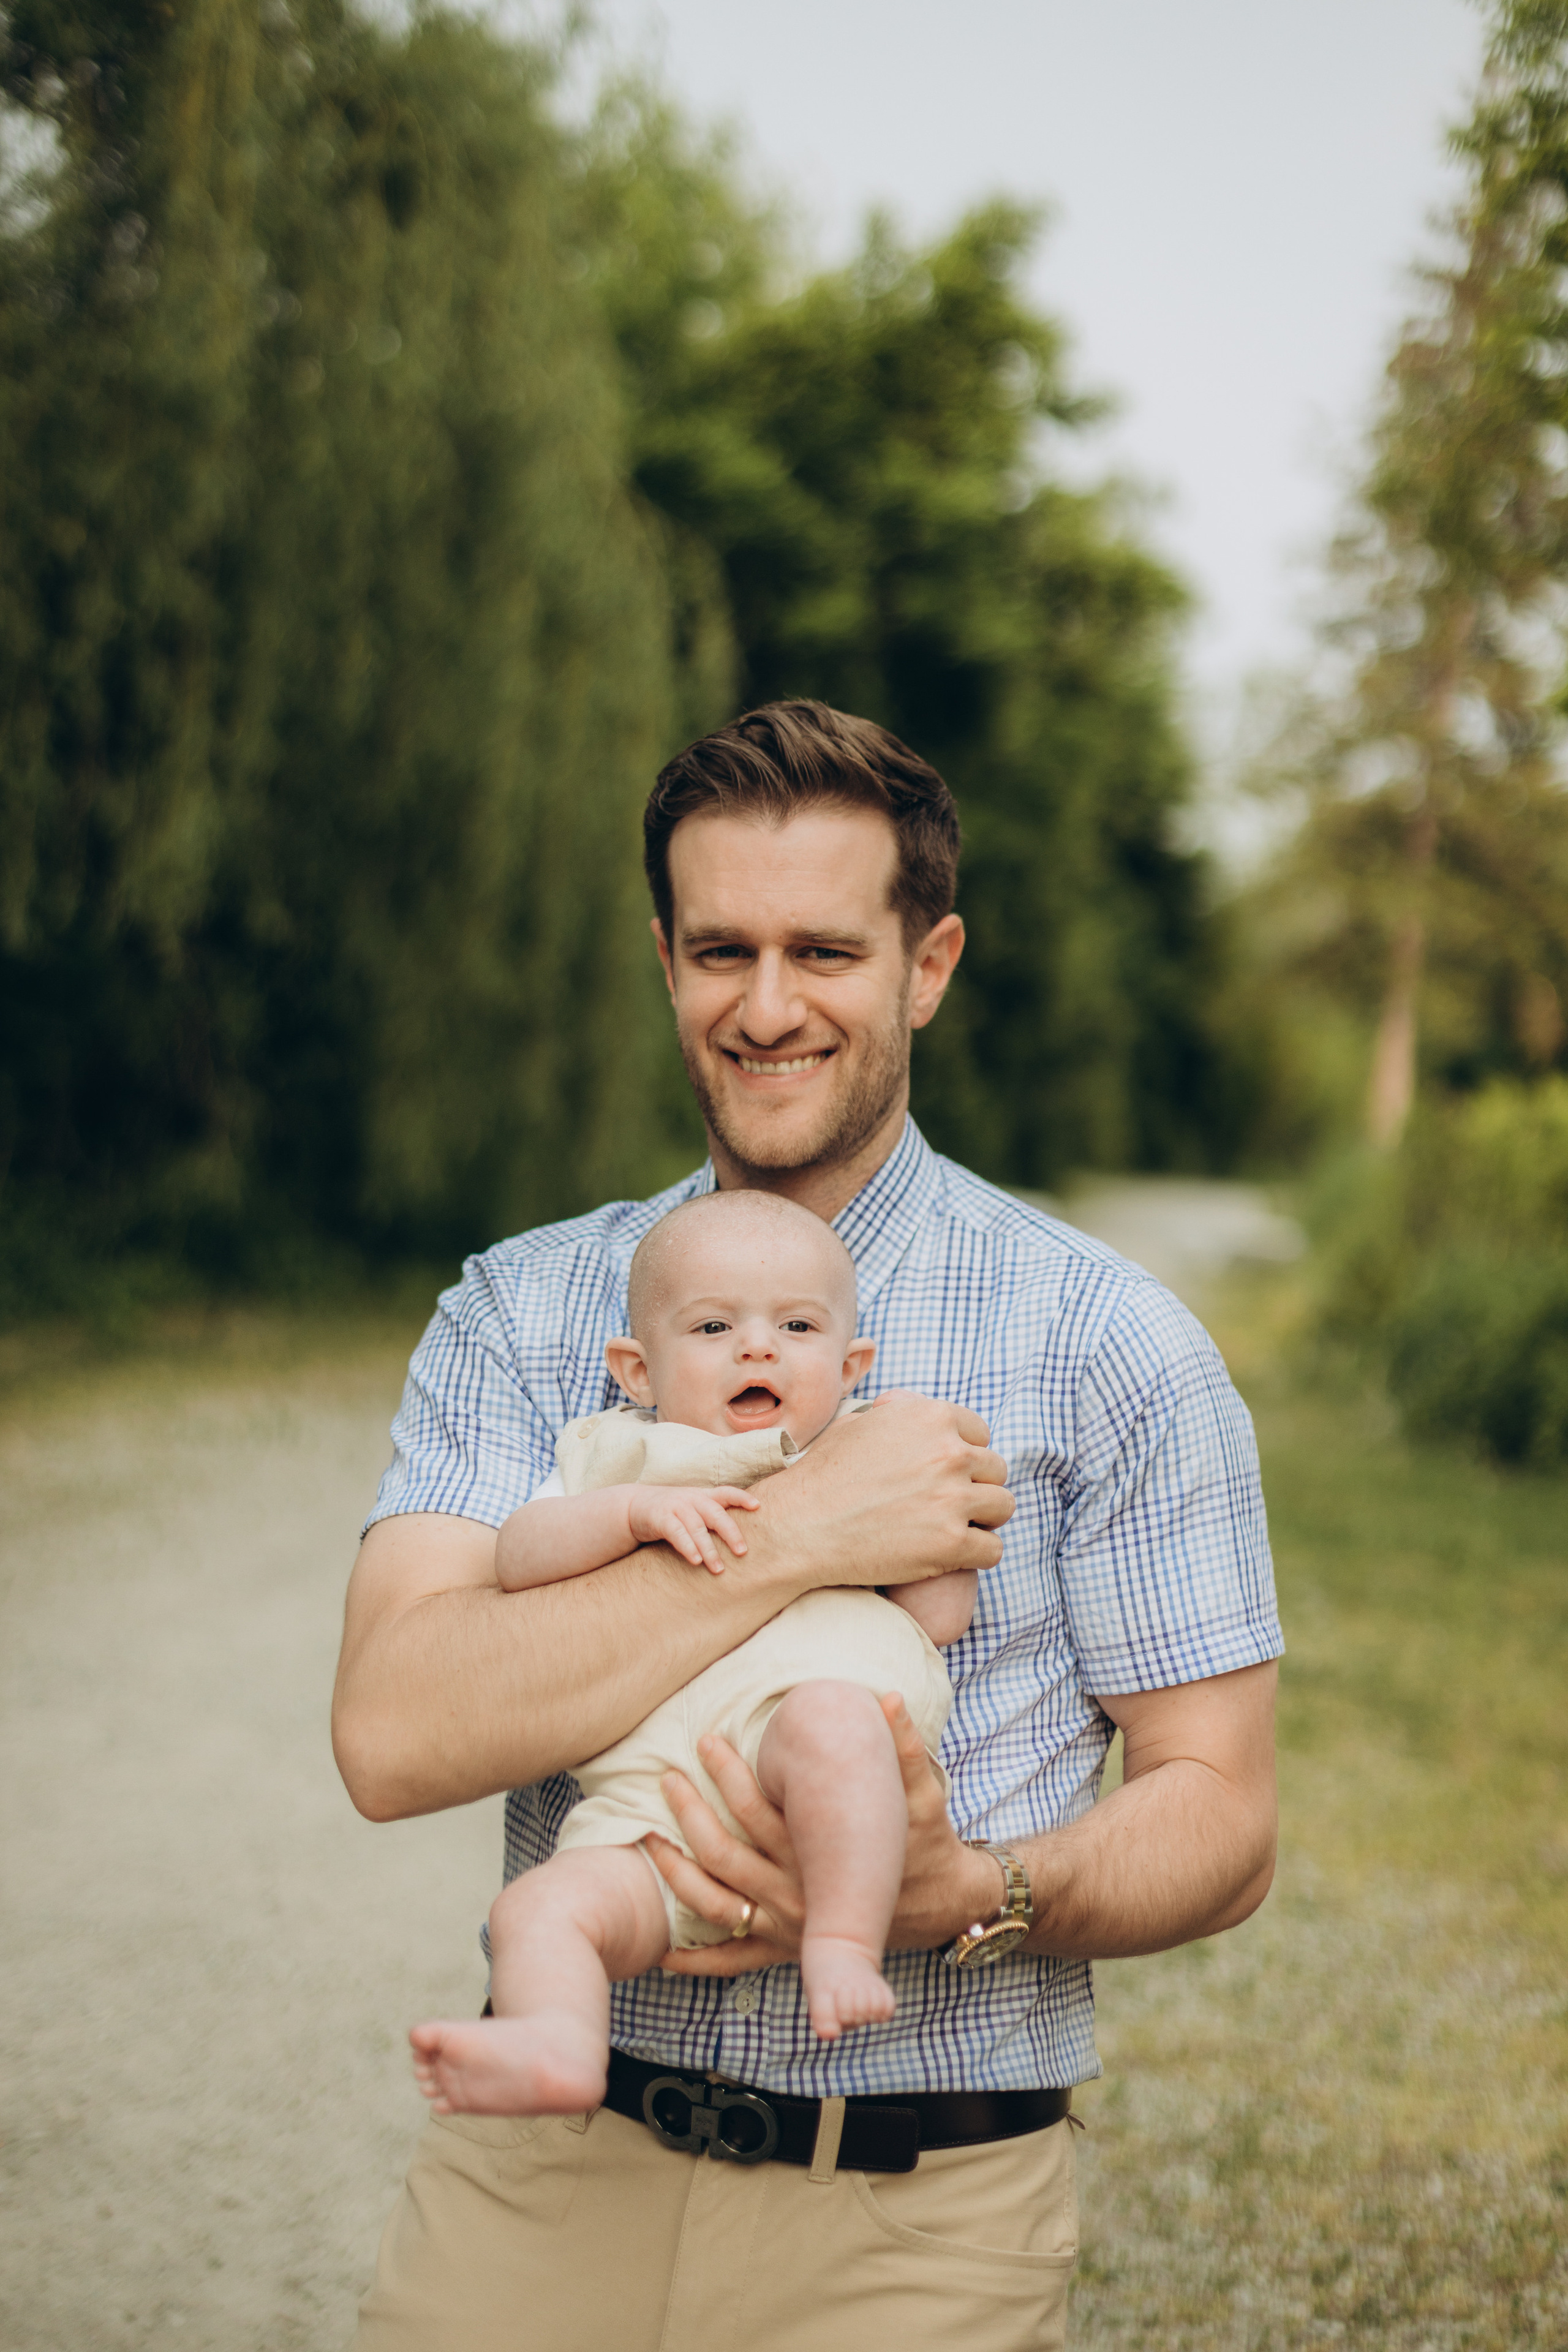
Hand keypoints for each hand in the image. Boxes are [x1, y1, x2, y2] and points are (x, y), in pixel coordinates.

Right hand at [625, 1486, 758, 1572]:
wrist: (632, 1507)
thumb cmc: (671, 1512)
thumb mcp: (692, 1508)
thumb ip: (711, 1517)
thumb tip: (740, 1538)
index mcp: (702, 1496)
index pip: (726, 1492)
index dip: (742, 1498)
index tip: (758, 1507)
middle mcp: (691, 1498)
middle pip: (715, 1514)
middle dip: (730, 1533)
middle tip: (742, 1552)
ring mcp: (675, 1507)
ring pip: (697, 1528)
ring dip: (709, 1549)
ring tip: (718, 1569)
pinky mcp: (660, 1518)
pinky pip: (676, 1533)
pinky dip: (687, 1547)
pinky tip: (695, 1561)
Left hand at [652, 1696, 1000, 1974]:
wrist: (941, 1907)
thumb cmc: (926, 1845)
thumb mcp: (924, 1797)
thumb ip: (906, 1749)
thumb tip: (888, 1698)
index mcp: (819, 1856)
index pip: (757, 1812)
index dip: (728, 1775)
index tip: (708, 1740)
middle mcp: (795, 1895)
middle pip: (723, 1855)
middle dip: (689, 1814)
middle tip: (667, 1777)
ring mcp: (785, 1927)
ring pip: (713, 1905)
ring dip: (675, 1873)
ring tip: (646, 1838)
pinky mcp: (784, 1948)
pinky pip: (730, 1959)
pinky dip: (692, 1958)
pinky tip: (659, 1949)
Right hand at [757, 1392, 1013, 1595]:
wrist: (799, 1527)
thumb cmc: (823, 1476)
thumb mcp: (858, 1423)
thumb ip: (898, 1412)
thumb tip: (913, 1404)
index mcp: (931, 1417)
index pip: (980, 1433)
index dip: (965, 1455)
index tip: (949, 1474)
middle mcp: (948, 1452)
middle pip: (995, 1469)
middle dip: (977, 1486)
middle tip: (950, 1504)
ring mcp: (952, 1498)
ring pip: (1003, 1506)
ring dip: (984, 1519)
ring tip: (958, 1528)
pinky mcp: (952, 1543)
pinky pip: (993, 1550)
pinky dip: (978, 1555)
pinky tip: (954, 1555)